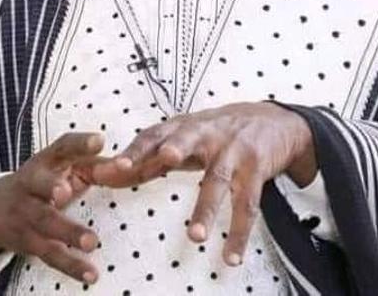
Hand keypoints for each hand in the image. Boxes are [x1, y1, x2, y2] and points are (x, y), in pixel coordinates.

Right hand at [0, 132, 104, 284]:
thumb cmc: (43, 180)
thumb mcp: (63, 166)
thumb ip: (96, 165)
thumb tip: (128, 165)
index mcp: (46, 160)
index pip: (62, 146)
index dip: (79, 143)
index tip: (98, 141)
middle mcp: (31, 183)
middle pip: (39, 184)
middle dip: (51, 187)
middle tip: (65, 193)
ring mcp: (26, 213)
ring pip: (45, 222)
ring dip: (67, 232)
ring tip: (91, 241)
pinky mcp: (28, 241)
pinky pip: (50, 254)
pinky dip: (70, 265)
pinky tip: (90, 273)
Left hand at [90, 102, 315, 266]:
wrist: (272, 120)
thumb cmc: (217, 132)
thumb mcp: (186, 137)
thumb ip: (149, 158)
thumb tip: (104, 174)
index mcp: (185, 126)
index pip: (155, 134)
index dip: (136, 148)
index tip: (115, 165)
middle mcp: (208, 134)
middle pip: (189, 138)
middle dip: (177, 147)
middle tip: (165, 157)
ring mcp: (233, 151)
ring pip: (218, 179)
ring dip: (206, 208)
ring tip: (194, 236)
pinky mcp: (256, 168)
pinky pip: (248, 204)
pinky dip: (239, 233)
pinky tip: (231, 256)